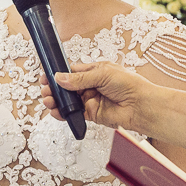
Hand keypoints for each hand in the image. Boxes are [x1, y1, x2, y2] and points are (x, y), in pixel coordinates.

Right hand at [43, 63, 185, 150]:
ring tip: (48, 101)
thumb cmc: (129, 85)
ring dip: (56, 101)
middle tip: (45, 90)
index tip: (46, 76)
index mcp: (94, 71)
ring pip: (68, 101)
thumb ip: (79, 78)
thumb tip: (60, 78)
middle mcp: (91, 85)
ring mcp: (91, 100)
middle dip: (54, 89)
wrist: (141, 105)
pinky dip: (63, 114)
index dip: (58, 74)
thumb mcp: (102, 74)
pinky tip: (56, 112)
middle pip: (67, 87)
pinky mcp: (92, 114)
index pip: (71, 71)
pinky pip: (74, 114)